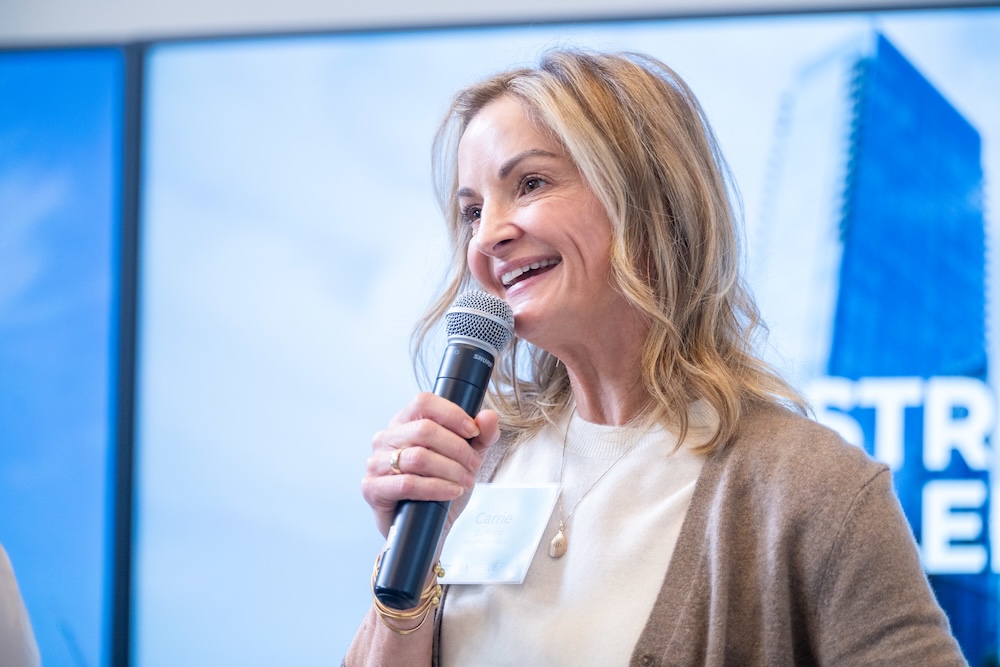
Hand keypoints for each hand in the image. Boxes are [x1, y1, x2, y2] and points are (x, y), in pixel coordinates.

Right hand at [362, 392, 499, 537]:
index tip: (473, 432)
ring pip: (418, 457)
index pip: (424, 401)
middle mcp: (386, 437)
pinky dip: (436, 487)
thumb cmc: (443, 487)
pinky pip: (407, 483)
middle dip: (457, 448)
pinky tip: (451, 491)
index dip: (452, 414)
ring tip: (465, 481)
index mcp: (405, 422)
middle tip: (474, 465)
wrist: (429, 528)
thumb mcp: (467, 459)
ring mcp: (376, 462)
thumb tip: (488, 416)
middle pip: (424, 430)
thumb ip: (482, 437)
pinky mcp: (372, 488)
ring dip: (450, 469)